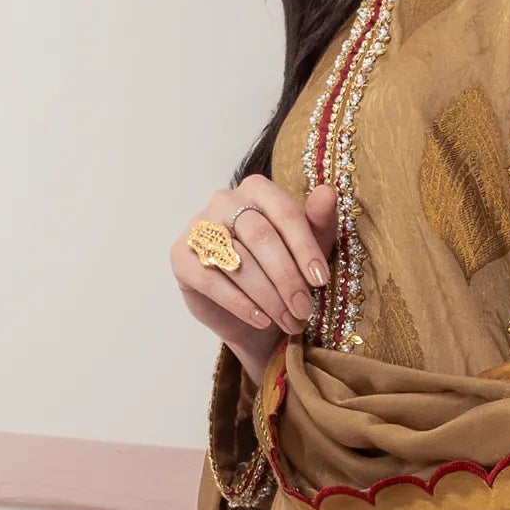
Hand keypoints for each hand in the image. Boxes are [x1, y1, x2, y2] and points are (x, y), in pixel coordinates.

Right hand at [172, 175, 339, 381]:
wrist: (251, 312)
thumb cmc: (282, 270)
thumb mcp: (310, 247)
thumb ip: (319, 220)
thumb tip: (328, 193)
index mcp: (256, 189)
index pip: (284, 213)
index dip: (305, 248)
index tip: (321, 280)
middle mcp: (223, 201)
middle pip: (260, 236)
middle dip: (287, 277)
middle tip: (304, 309)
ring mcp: (198, 227)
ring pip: (237, 261)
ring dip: (268, 296)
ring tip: (289, 320)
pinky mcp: (181, 257)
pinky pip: (211, 280)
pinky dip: (240, 304)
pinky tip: (261, 320)